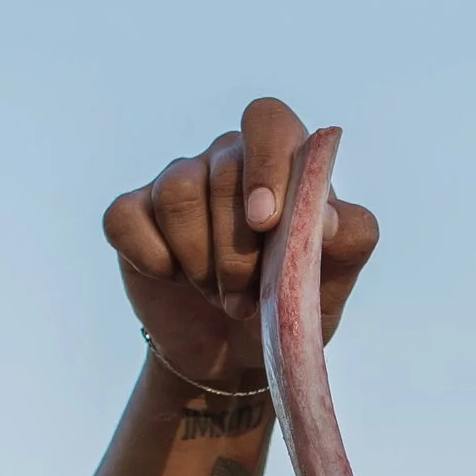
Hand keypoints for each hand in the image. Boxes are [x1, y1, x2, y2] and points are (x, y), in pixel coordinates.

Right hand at [105, 95, 379, 391]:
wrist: (235, 355)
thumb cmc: (289, 306)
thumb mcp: (333, 282)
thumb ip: (349, 239)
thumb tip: (326, 218)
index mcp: (280, 161)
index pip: (267, 121)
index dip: (265, 163)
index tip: (266, 222)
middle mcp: (225, 160)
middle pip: (222, 170)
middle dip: (236, 248)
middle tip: (247, 298)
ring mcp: (175, 182)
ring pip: (176, 194)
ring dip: (199, 260)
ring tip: (218, 294)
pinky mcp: (133, 213)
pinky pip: (127, 219)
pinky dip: (153, 259)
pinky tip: (172, 278)